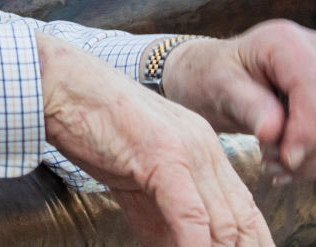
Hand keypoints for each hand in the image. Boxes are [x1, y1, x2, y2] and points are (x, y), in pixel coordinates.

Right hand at [37, 35, 272, 246]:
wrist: (62, 84)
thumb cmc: (93, 129)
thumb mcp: (138, 181)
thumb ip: (165, 219)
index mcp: (205, 151)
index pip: (246, 212)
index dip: (253, 245)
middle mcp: (206, 149)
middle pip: (243, 221)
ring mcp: (188, 150)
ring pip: (223, 223)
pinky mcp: (163, 155)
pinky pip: (191, 214)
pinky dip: (195, 246)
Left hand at [160, 21, 315, 181]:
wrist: (213, 80)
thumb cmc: (212, 78)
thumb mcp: (219, 88)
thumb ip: (247, 105)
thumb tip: (274, 131)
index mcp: (285, 40)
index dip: (308, 126)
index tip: (286, 158)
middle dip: (310, 146)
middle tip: (270, 162)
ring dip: (314, 158)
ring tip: (271, 163)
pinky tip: (285, 166)